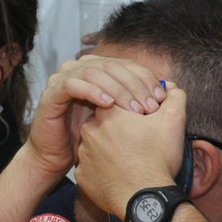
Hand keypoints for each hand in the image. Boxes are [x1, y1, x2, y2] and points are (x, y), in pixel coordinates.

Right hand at [27, 54, 165, 176]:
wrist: (54, 157)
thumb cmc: (87, 138)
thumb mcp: (116, 118)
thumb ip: (135, 103)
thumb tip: (169, 93)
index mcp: (98, 70)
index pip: (126, 65)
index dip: (145, 78)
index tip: (162, 98)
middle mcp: (80, 68)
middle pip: (113, 66)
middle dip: (135, 85)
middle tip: (151, 106)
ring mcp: (64, 78)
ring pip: (95, 73)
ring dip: (118, 90)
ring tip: (134, 110)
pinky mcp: (52, 92)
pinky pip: (74, 85)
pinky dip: (93, 92)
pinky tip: (108, 105)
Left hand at [77, 82, 188, 215]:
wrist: (145, 198)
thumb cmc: (158, 158)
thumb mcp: (173, 121)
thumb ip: (173, 97)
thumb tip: (170, 86)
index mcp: (107, 113)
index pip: (113, 100)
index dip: (129, 109)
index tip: (140, 119)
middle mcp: (89, 130)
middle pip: (101, 122)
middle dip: (116, 128)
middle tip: (135, 141)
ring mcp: (83, 154)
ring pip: (94, 145)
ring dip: (106, 148)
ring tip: (127, 159)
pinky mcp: (82, 175)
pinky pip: (90, 167)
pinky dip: (101, 169)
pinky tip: (116, 174)